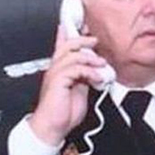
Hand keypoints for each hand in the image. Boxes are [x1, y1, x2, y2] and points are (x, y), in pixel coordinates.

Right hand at [29, 25, 107, 144]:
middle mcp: (56, 69)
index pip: (62, 46)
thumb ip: (84, 78)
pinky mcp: (58, 81)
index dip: (70, 33)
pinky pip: (75, 68)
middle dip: (82, 39)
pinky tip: (97, 78)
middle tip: (94, 40)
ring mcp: (55, 74)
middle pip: (67, 45)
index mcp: (60, 71)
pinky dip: (89, 71)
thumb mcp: (80, 91)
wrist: (52, 128)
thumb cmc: (63, 113)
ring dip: (90, 58)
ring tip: (101, 64)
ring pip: (73, 54)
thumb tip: (94, 70)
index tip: (82, 26)